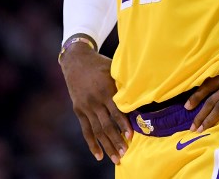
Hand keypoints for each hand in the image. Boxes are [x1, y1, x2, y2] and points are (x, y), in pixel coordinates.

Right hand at [60, 43, 131, 163]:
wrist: (76, 60)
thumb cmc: (100, 64)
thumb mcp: (113, 69)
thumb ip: (124, 83)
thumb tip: (143, 94)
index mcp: (105, 89)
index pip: (116, 111)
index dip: (124, 125)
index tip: (131, 137)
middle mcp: (95, 100)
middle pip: (106, 125)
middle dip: (116, 141)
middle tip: (125, 154)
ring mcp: (85, 106)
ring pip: (97, 130)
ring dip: (107, 146)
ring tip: (116, 159)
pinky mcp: (78, 110)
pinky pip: (86, 130)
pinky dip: (92, 144)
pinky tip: (98, 155)